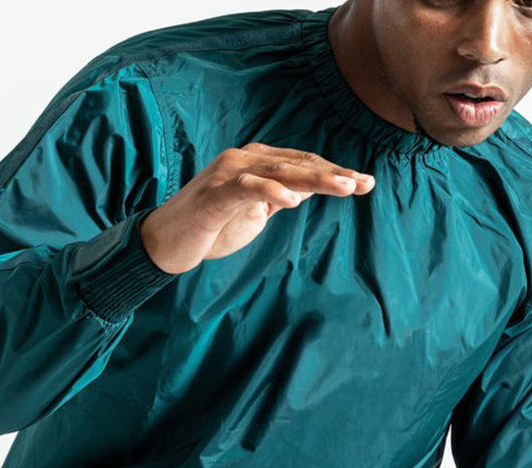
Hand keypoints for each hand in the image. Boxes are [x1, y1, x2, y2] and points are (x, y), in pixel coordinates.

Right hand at [138, 142, 374, 274]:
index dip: (335, 173)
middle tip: (364, 183)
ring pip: (280, 170)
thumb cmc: (210, 229)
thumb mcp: (253, 213)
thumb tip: (304, 191)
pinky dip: (272, 191)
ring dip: (314, 178)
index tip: (366, 184)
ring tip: (344, 187)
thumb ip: (277, 198)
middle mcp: (245, 159)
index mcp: (257, 162)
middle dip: (334, 174)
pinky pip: (249, 187)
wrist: (166, 244)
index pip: (304, 164)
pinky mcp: (216, 193)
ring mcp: (230, 172)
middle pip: (298, 164)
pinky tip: (294, 200)